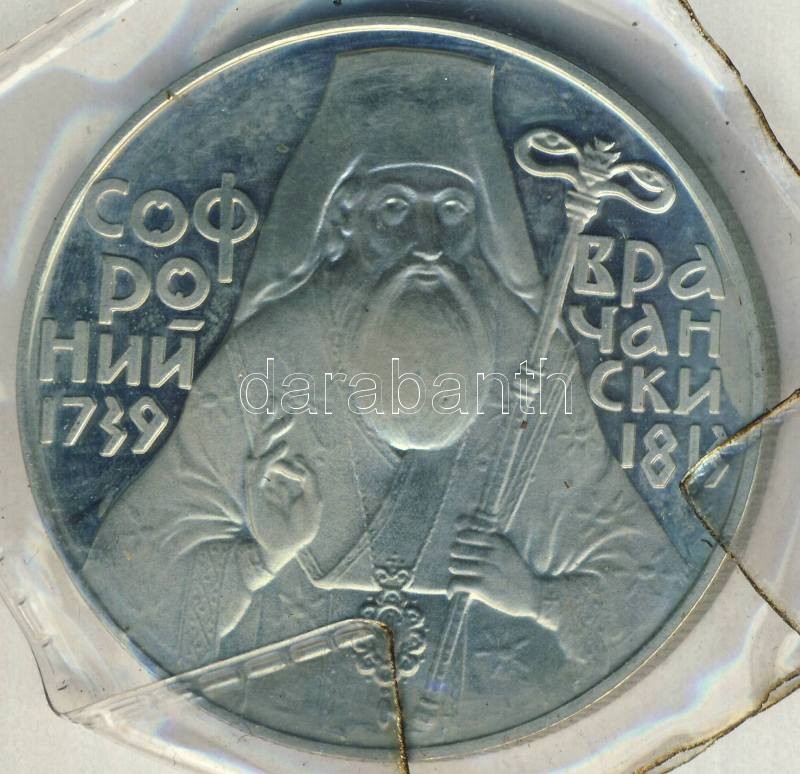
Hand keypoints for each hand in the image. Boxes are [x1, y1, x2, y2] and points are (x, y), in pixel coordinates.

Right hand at [245, 414, 321, 573]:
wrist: (290, 549)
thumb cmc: (300, 527)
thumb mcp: (314, 500)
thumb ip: (310, 479)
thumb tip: (300, 458)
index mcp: (276, 476)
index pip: (272, 447)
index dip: (279, 430)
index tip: (291, 414)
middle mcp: (266, 477)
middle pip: (263, 444)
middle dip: (270, 423)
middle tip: (275, 401)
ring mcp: (260, 486)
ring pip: (260, 452)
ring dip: (271, 434)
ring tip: (285, 419)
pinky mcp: (256, 496)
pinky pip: (260, 472)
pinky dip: (270, 459)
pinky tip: (283, 448)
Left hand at [448, 513, 538, 618]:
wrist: (532, 595)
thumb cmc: (516, 570)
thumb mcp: (507, 546)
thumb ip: (489, 534)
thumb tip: (463, 523)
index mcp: (495, 540)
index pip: (463, 531)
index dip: (460, 538)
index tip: (464, 545)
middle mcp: (490, 552)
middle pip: (456, 548)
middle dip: (457, 557)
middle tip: (463, 564)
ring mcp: (486, 569)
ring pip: (454, 565)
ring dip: (456, 573)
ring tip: (462, 577)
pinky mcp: (483, 586)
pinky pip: (456, 583)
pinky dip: (451, 589)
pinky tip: (453, 593)